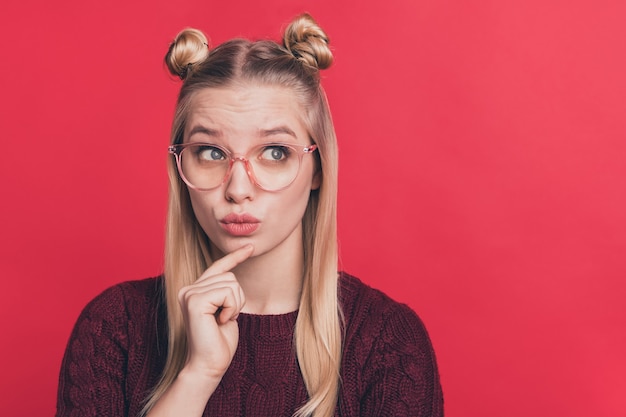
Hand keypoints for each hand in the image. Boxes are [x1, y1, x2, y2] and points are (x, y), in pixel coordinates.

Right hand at [178, 244, 252, 379]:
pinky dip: (231, 307)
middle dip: (237, 299)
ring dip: (235, 304)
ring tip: (223, 320)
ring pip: (231, 283)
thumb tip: (233, 277)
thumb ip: (225, 293)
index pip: (218, 267)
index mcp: (195, 290)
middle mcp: (188, 289)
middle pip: (229, 276)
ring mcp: (189, 293)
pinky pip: (227, 292)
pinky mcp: (194, 301)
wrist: (209, 364)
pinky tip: (221, 321)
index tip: (250, 248)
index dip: (235, 257)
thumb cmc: (220, 342)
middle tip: (226, 318)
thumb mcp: (226, 311)